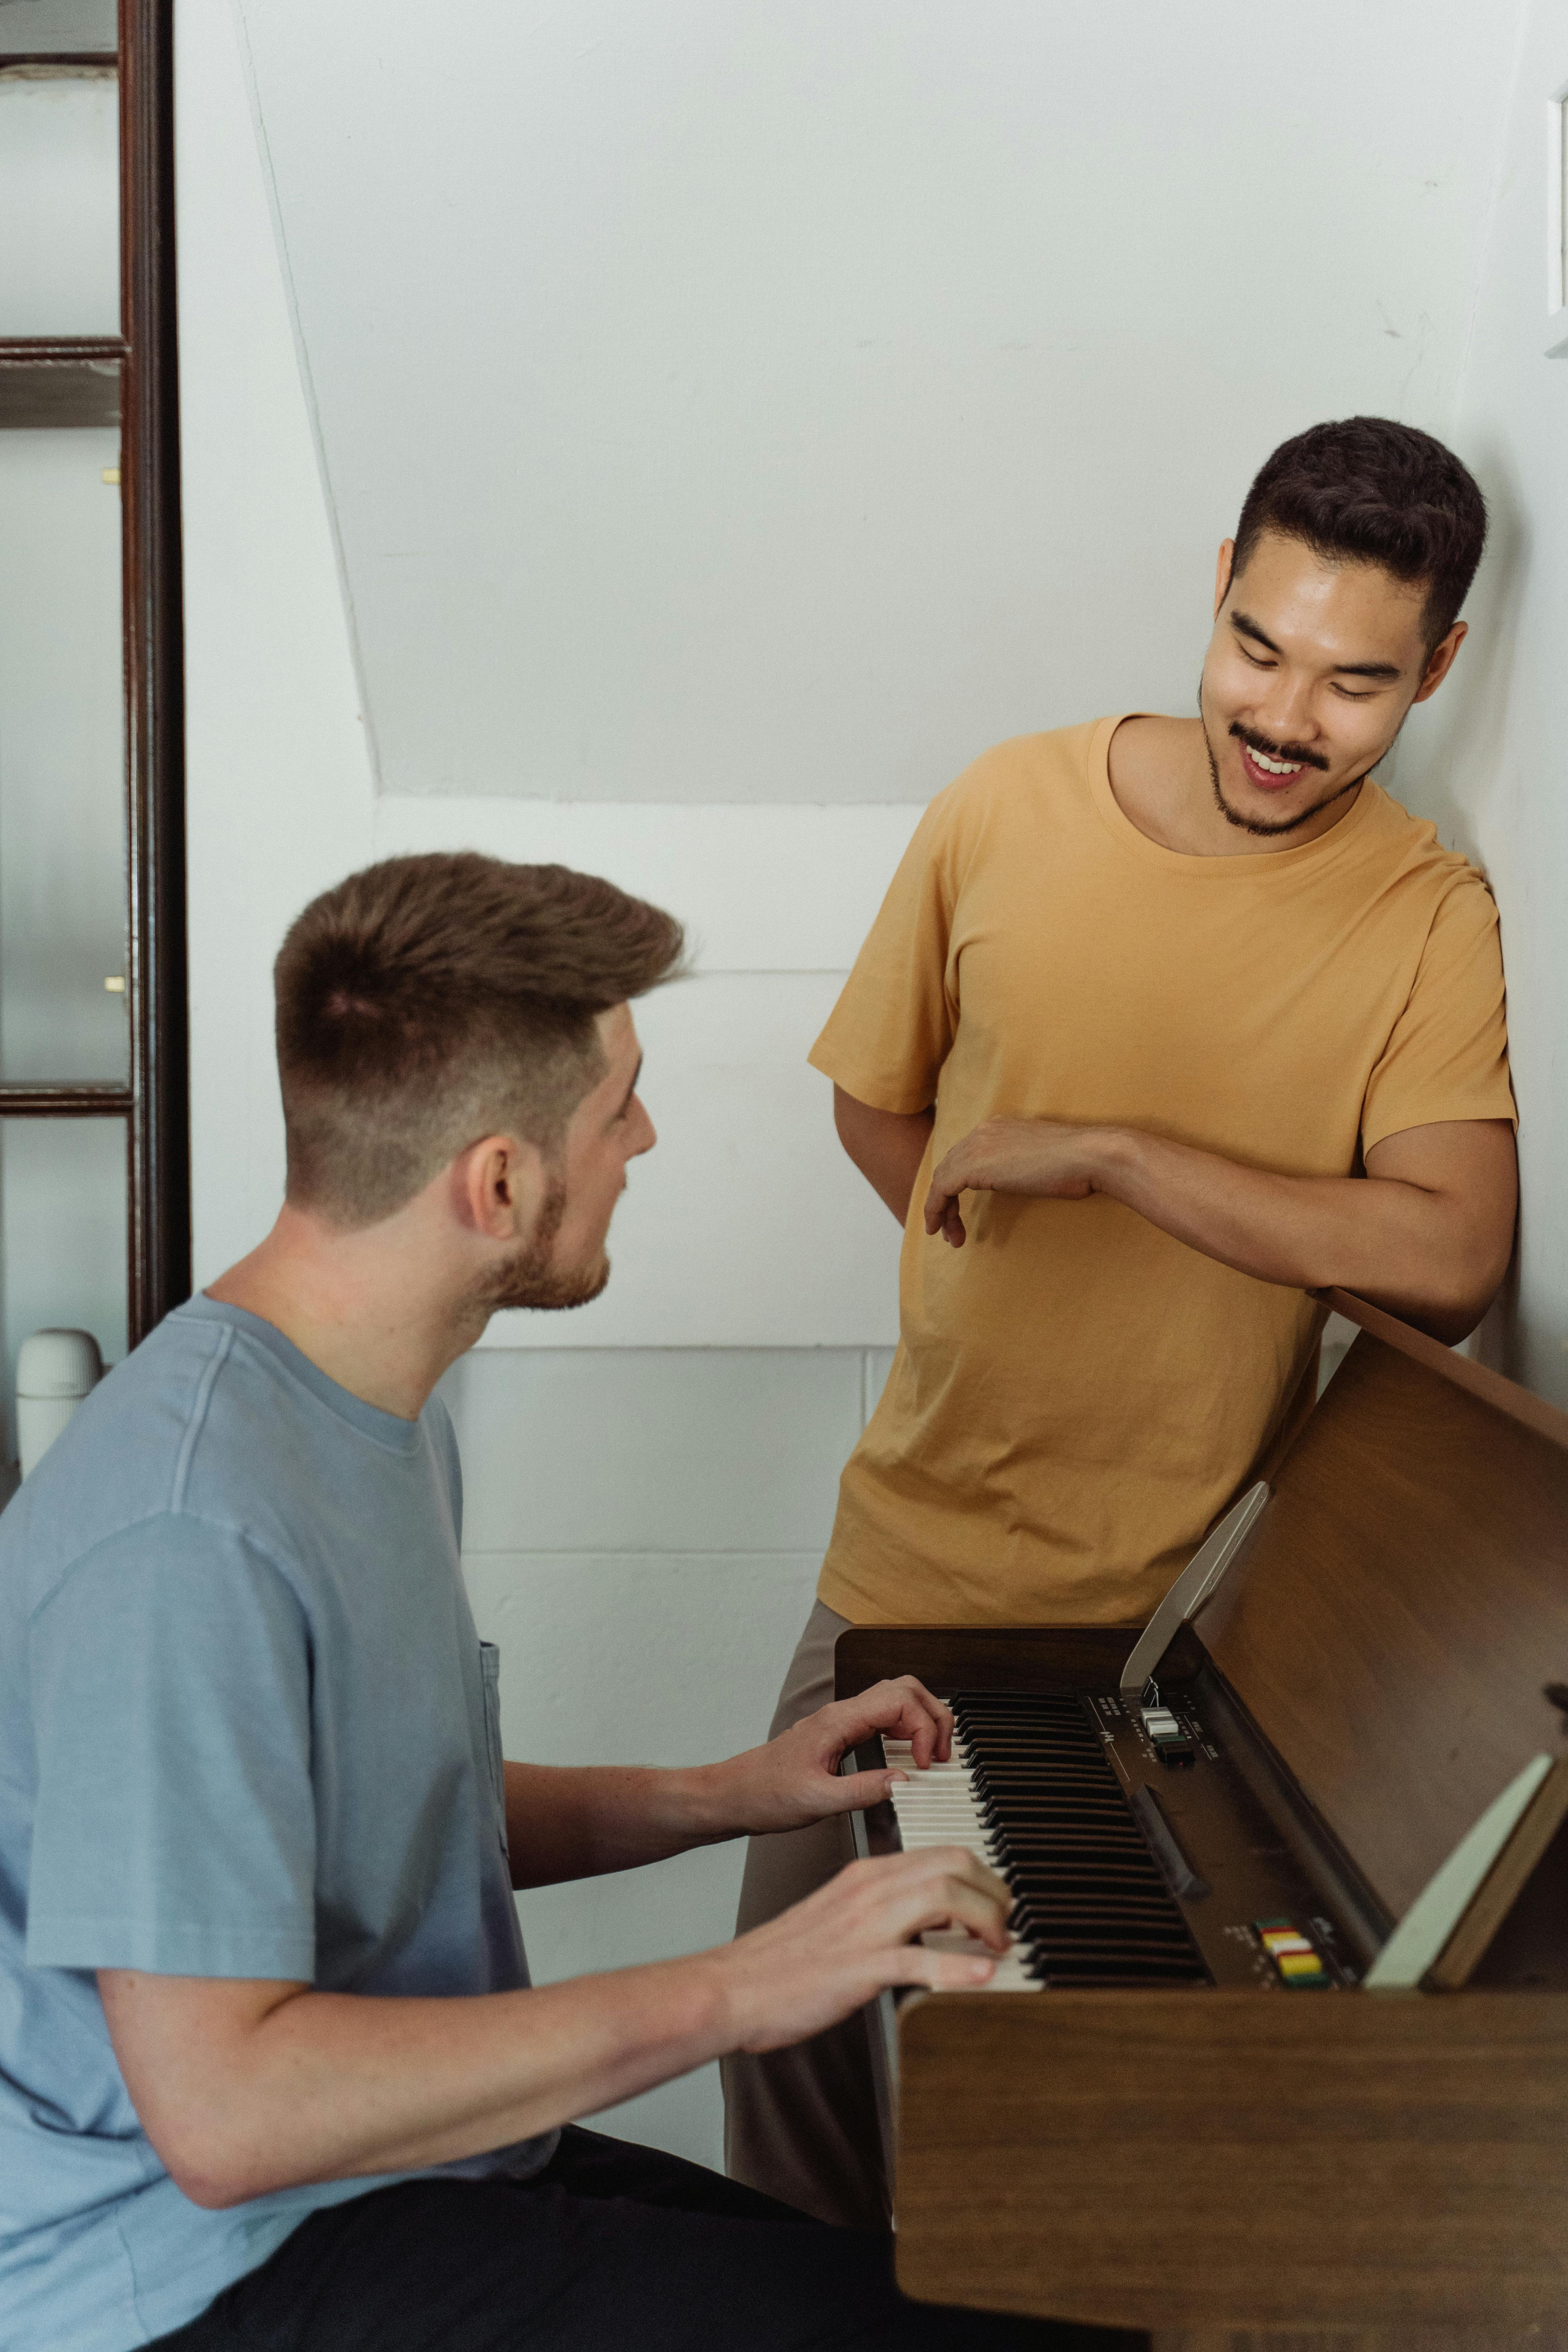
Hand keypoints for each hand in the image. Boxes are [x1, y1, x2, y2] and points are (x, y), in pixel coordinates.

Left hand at [714, 1677, 953, 1835]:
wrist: (734, 1795)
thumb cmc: (766, 1795)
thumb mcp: (817, 1802)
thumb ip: (863, 1791)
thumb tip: (905, 1783)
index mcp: (838, 1721)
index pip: (899, 1701)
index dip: (923, 1729)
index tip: (926, 1765)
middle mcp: (842, 1714)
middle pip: (904, 1689)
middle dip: (933, 1716)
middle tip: (941, 1755)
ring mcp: (842, 1722)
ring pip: (896, 1699)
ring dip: (921, 1720)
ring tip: (932, 1755)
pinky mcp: (841, 1734)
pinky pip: (883, 1718)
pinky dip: (906, 1731)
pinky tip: (909, 1757)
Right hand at [717, 1846, 1014, 2053]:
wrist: (730, 1987)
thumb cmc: (780, 1963)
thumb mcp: (837, 1921)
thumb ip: (880, 1914)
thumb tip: (927, 1926)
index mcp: (864, 1877)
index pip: (940, 1853)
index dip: (982, 1876)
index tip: (998, 1903)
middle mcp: (868, 1891)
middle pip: (952, 1864)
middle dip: (994, 1892)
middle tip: (1008, 1924)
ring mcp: (863, 1927)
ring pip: (943, 1895)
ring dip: (986, 1919)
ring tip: (1001, 1946)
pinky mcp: (857, 1968)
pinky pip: (917, 1959)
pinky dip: (957, 1967)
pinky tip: (981, 1978)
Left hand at [924, 1117, 1111, 1246]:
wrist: (1089, 1156)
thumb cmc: (1078, 1164)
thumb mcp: (1041, 1161)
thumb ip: (1021, 1165)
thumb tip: (1019, 1178)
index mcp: (998, 1127)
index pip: (965, 1156)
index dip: (957, 1184)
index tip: (960, 1210)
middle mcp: (983, 1131)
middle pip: (950, 1167)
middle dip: (946, 1200)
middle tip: (951, 1229)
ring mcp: (977, 1146)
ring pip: (942, 1180)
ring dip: (941, 1211)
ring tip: (950, 1237)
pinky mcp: (974, 1165)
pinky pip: (941, 1190)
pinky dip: (935, 1210)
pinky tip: (938, 1229)